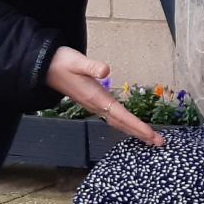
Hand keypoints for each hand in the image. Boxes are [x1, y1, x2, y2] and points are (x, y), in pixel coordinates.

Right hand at [46, 46, 163, 146]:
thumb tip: (106, 70)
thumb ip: (91, 66)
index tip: (151, 135)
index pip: (121, 115)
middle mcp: (95, 104)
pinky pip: (112, 117)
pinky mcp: (92, 101)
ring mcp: (93, 105)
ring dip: (133, 130)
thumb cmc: (61, 62)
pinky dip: (124, 123)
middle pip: (122, 123)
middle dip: (140, 133)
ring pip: (117, 122)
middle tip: (159, 143)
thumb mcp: (77, 61)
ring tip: (150, 138)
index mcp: (95, 97)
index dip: (137, 125)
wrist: (44, 67)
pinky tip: (130, 126)